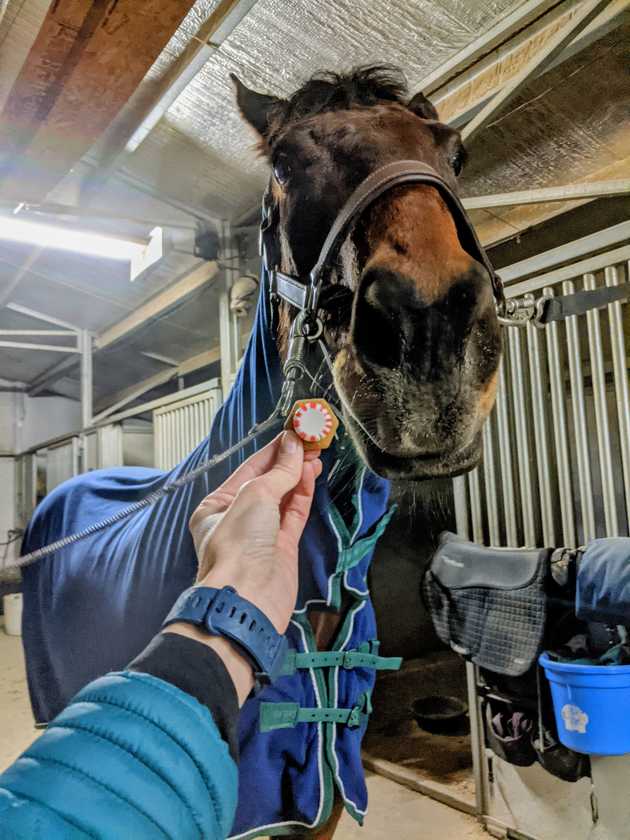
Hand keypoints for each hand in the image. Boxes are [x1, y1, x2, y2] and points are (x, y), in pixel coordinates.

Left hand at [189, 430, 321, 632]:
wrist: (248, 597)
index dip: (273, 450)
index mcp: (217, 505)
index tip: (294, 432)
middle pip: (267, 481)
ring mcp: (261, 533)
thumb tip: (293, 445)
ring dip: (298, 475)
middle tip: (310, 440)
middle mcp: (237, 518)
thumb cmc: (238, 546)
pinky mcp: (282, 547)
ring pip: (283, 497)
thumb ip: (278, 470)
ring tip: (315, 454)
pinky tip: (311, 476)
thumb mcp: (255, 496)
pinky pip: (294, 513)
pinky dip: (303, 494)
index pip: (249, 468)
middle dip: (288, 461)